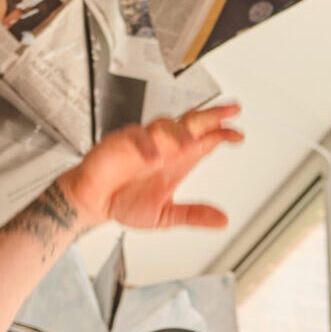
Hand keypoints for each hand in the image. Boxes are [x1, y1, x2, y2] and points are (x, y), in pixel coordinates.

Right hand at [60, 103, 244, 229]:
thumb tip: (222, 221)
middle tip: (230, 111)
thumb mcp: (165, 216)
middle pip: (191, 123)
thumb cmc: (125, 202)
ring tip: (191, 144)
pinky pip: (135, 137)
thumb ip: (194, 215)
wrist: (92, 202)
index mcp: (178, 160)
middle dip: (212, 115)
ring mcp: (143, 142)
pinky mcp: (120, 142)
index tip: (238, 135)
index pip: (205, 140)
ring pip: (165, 125)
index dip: (222, 134)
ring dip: (179, 132)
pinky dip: (145, 145)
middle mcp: (164, 147)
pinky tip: (153, 157)